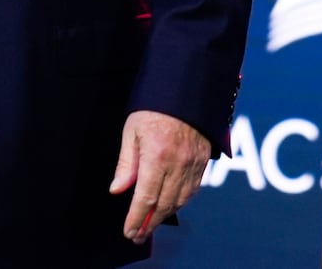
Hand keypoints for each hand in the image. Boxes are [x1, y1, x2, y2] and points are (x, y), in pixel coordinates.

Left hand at [108, 110, 211, 242]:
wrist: (187, 86)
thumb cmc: (154, 106)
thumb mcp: (132, 130)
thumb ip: (126, 163)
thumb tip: (118, 189)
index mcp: (157, 155)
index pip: (146, 198)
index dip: (137, 219)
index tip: (129, 232)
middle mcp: (178, 162)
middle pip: (164, 204)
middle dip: (150, 223)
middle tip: (138, 234)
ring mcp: (194, 162)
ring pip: (181, 199)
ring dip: (166, 214)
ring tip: (151, 223)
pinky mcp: (204, 159)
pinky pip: (194, 188)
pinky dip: (181, 201)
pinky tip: (171, 204)